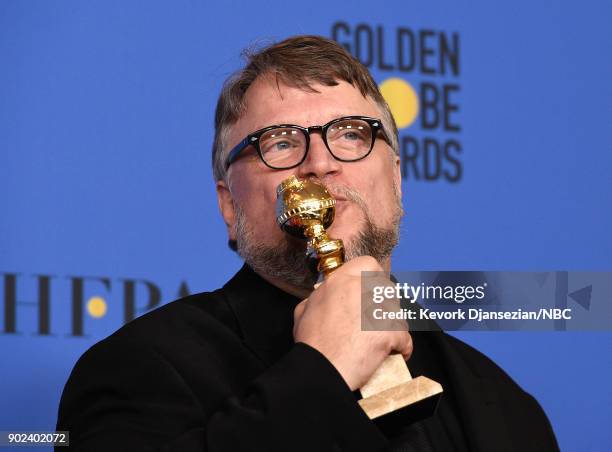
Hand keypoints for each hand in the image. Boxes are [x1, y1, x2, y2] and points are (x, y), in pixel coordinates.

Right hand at [293, 256, 411, 390]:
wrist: (321, 369)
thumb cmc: (312, 344)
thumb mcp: (304, 311)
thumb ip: (319, 297)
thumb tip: (323, 297)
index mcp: (340, 281)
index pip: (368, 264)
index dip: (373, 277)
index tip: (372, 289)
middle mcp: (362, 289)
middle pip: (387, 289)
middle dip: (385, 305)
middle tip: (376, 321)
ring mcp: (378, 309)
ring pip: (398, 313)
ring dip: (392, 326)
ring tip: (380, 341)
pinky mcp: (390, 331)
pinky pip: (405, 338)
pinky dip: (401, 347)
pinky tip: (392, 354)